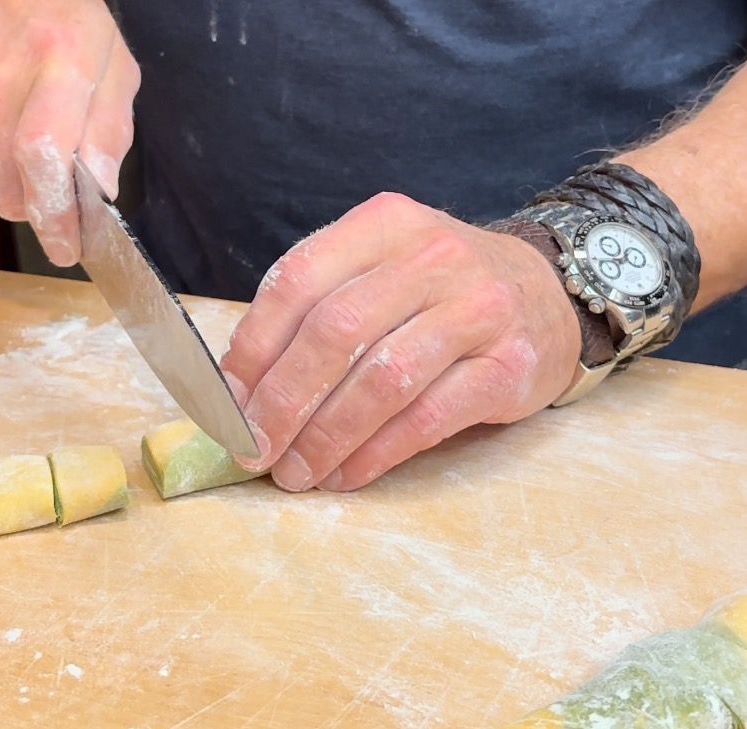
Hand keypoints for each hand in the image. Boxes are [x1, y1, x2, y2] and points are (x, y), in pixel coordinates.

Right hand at [0, 0, 139, 265]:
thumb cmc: (62, 18)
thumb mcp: (113, 63)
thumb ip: (111, 130)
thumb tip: (100, 191)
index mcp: (56, 63)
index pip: (44, 159)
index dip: (57, 215)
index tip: (69, 246)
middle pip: (15, 189)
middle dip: (45, 211)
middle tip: (63, 205)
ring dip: (20, 185)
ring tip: (33, 143)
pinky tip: (4, 126)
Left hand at [219, 193, 581, 491]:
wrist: (547, 292)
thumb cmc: (440, 290)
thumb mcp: (381, 269)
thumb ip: (318, 310)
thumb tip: (243, 388)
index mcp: (384, 224)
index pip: (299, 281)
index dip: (254, 347)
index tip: (228, 402)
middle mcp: (431, 257)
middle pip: (336, 332)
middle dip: (283, 401)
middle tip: (254, 449)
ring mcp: (477, 309)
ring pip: (381, 379)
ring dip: (326, 437)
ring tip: (295, 473)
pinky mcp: (508, 365)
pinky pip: (426, 418)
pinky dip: (376, 453)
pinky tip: (345, 474)